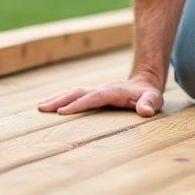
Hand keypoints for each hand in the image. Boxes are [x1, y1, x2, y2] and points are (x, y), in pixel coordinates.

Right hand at [38, 76, 164, 116]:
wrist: (145, 82)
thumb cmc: (148, 95)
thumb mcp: (154, 99)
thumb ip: (149, 104)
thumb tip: (145, 111)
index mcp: (113, 92)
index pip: (93, 98)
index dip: (77, 105)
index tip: (62, 112)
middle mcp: (101, 89)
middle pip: (77, 93)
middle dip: (59, 100)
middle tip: (42, 109)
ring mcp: (95, 91)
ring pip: (72, 92)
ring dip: (56, 98)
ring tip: (40, 107)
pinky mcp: (93, 94)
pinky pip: (74, 95)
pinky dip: (61, 98)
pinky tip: (50, 105)